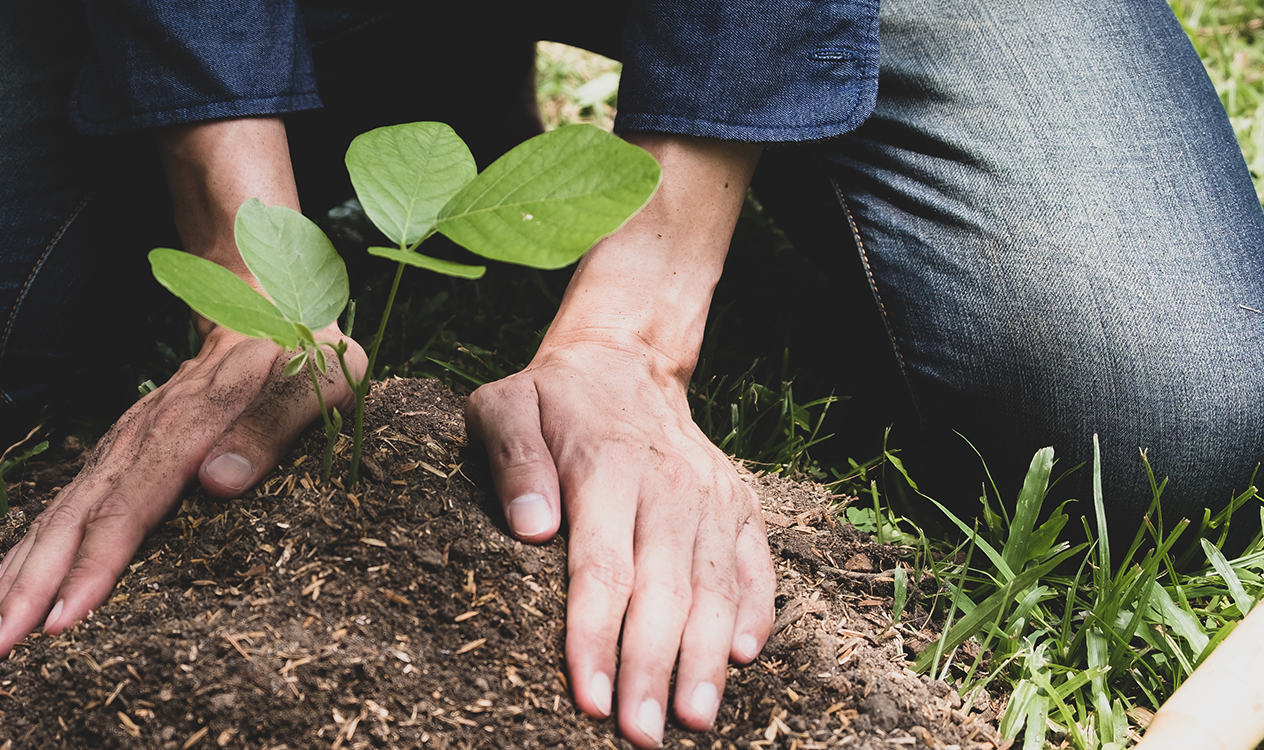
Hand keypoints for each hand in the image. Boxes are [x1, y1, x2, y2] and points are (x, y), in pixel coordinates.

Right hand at [0, 324, 365, 662]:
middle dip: (31, 588)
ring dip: (18, 577)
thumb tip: (220, 482)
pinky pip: (65, 505)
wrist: (263, 305)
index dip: (95, 566)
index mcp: (191, 424)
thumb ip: (274, 426)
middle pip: (77, 520)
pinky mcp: (119, 452)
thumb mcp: (318, 380)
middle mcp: (142, 437)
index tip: (63, 620)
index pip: (132, 506)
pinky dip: (27, 547)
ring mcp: (124, 443)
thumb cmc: (303, 355)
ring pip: (60, 516)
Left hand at [468, 333, 774, 747]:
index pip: (603, 568)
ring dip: (706, 661)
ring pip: (714, 591)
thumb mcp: (506, 406)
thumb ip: (512, 458)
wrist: (624, 361)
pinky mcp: (740, 507)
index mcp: (608, 468)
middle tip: (640, 735)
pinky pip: (756, 568)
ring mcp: (712, 499)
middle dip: (652, 670)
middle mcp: (670, 487)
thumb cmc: (552, 399)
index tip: (591, 696)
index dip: (596, 637)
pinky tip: (742, 660)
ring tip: (693, 720)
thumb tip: (530, 527)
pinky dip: (756, 613)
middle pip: (664, 594)